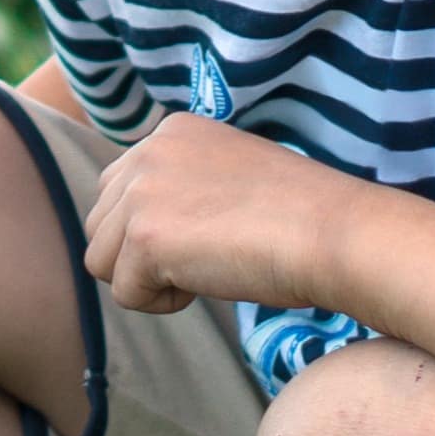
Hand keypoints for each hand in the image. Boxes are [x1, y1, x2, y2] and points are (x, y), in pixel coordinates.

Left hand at [82, 112, 372, 315]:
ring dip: (149, 280)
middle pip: (101, 226)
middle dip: (142, 255)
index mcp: (170, 132)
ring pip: (102, 261)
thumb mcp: (226, 179)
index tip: (212, 231)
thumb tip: (137, 233)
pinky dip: (163, 303)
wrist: (333, 232)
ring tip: (207, 267)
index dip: (158, 229)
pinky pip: (125, 294)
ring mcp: (142, 192)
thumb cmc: (299, 216)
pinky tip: (209, 281)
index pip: (119, 191)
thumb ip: (178, 188)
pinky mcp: (145, 237)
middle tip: (208, 255)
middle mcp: (147, 152)